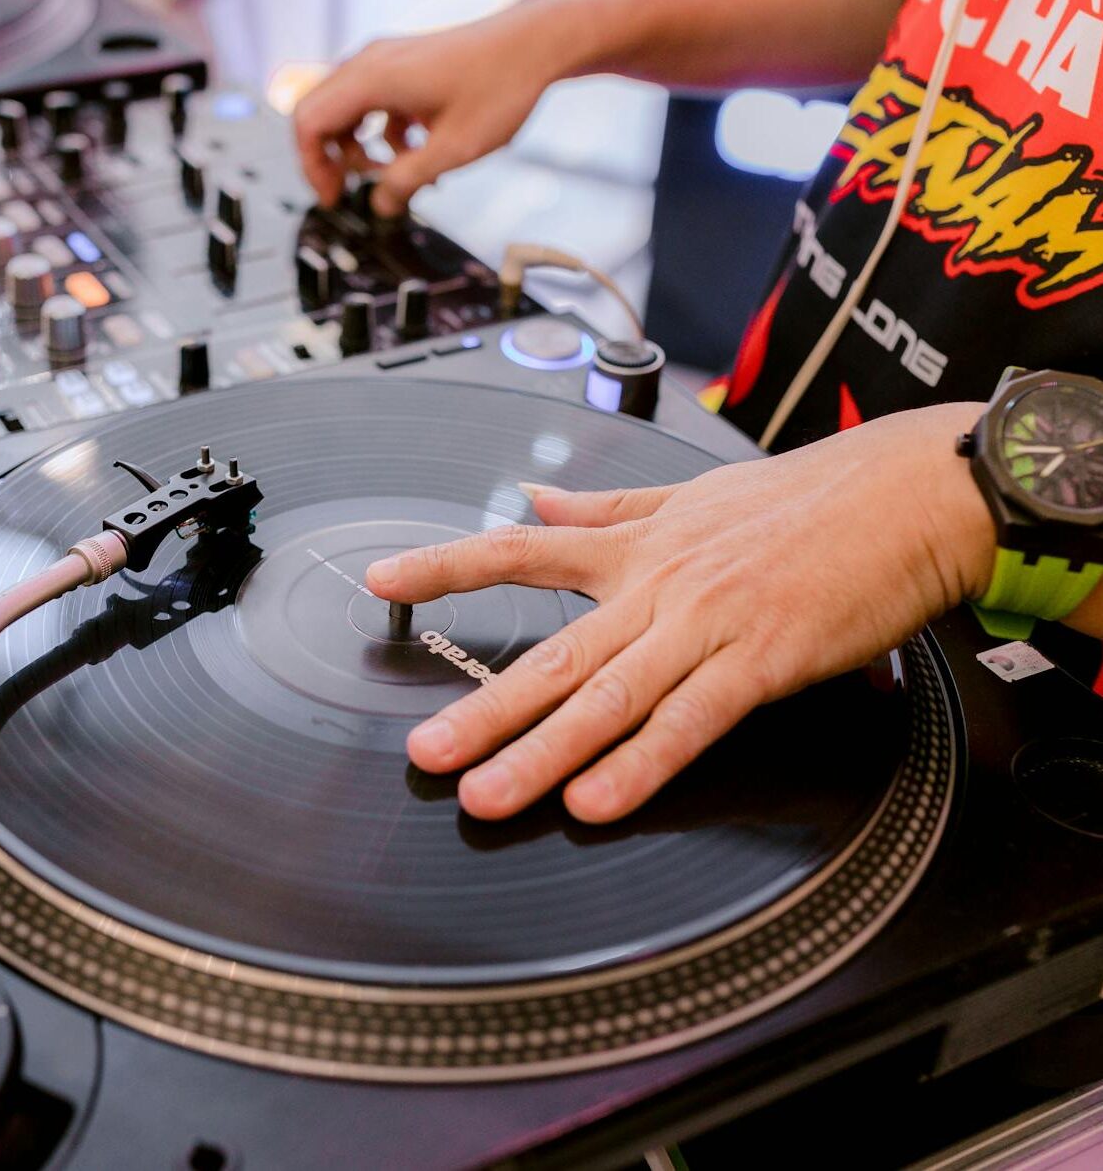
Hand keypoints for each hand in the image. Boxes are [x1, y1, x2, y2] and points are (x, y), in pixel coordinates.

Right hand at [293, 1, 565, 216]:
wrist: (537, 43)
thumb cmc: (501, 84)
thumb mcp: (452, 150)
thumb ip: (407, 182)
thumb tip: (380, 206)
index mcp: (373, 79)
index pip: (309, 122)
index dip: (312, 168)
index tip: (332, 198)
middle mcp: (372, 63)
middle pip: (321, 114)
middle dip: (331, 160)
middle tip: (351, 193)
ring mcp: (388, 60)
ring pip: (347, 111)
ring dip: (362, 149)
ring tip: (396, 176)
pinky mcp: (405, 66)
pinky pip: (374, 104)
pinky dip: (384, 134)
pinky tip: (417, 155)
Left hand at [365, 403, 993, 822]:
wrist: (910, 496)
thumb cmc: (808, 499)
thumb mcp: (692, 492)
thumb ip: (609, 507)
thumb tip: (538, 502)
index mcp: (637, 546)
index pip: (520, 552)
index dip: (446, 567)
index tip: (382, 580)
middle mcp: (658, 586)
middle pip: (554, 655)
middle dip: (483, 710)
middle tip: (427, 755)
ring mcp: (707, 625)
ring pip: (608, 698)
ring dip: (541, 753)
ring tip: (486, 795)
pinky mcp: (762, 662)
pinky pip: (689, 721)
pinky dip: (640, 764)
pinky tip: (595, 801)